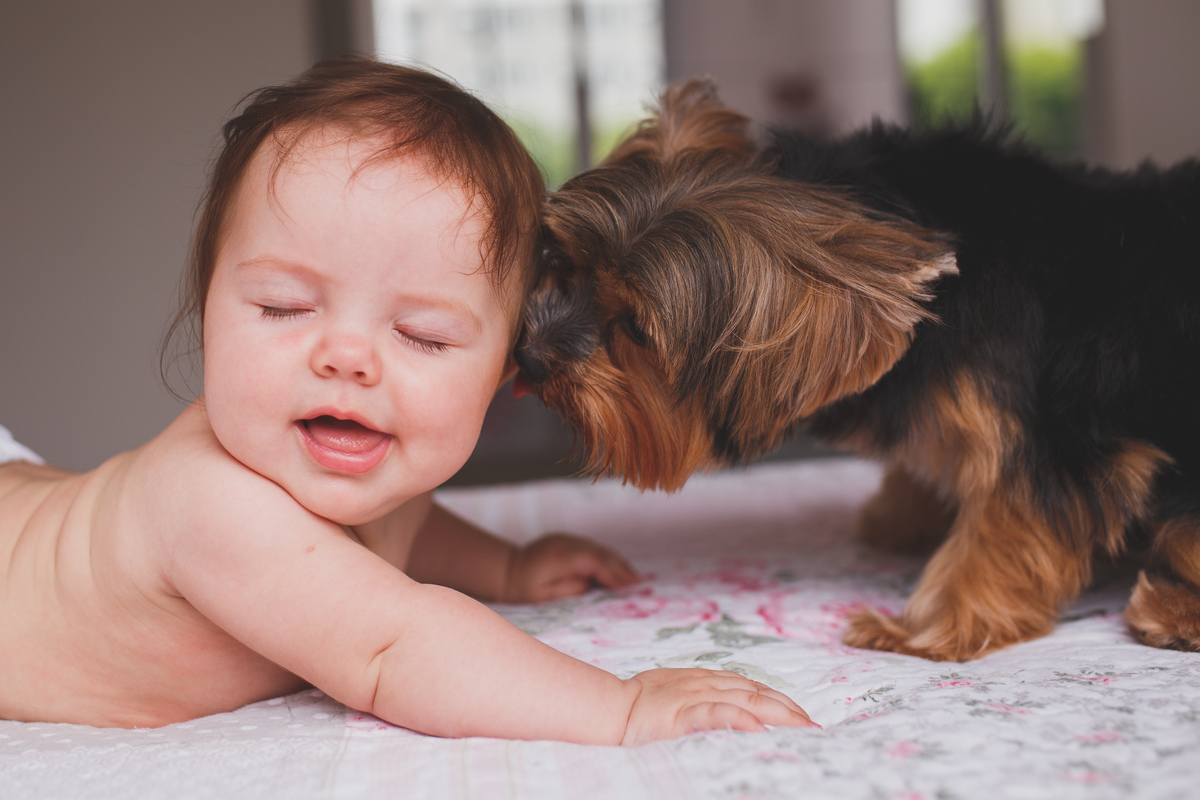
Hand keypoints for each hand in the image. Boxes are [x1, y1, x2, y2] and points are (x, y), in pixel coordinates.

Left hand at [501, 533, 638, 602]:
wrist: (505, 568)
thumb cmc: (522, 588)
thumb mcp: (543, 595)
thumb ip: (570, 588)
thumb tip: (593, 585)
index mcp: (560, 557)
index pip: (594, 562)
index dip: (613, 573)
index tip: (629, 586)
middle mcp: (565, 543)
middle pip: (600, 553)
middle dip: (621, 567)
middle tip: (639, 583)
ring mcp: (566, 539)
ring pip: (598, 548)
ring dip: (616, 562)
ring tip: (632, 577)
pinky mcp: (567, 540)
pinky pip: (592, 547)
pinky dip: (606, 557)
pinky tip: (616, 568)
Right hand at [620, 668, 817, 745]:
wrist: (612, 708)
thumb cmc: (642, 704)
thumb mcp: (679, 695)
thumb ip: (706, 699)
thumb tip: (737, 712)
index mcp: (705, 680)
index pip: (751, 686)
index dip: (778, 699)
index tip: (801, 715)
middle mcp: (705, 684)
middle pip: (756, 692)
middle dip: (787, 708)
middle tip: (812, 725)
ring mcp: (695, 697)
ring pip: (744, 699)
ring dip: (776, 712)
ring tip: (800, 726)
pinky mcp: (682, 713)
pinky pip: (715, 713)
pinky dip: (739, 717)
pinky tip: (758, 727)